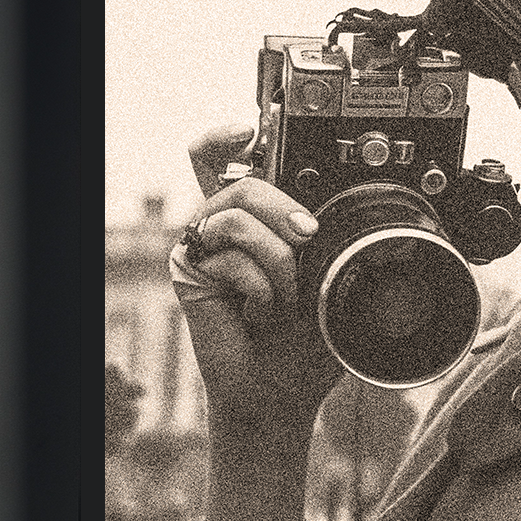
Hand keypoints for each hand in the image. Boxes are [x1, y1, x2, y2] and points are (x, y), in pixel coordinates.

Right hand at [174, 126, 343, 434]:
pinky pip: (228, 254)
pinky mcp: (188, 272)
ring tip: (286, 294)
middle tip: (308, 239)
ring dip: (278, 257)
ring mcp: (207, 248)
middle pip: (244, 180)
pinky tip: (261, 309)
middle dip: (286, 208)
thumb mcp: (331, 280)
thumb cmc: (307, 340)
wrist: (283, 390)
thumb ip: (328, 242)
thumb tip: (329, 217)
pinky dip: (258, 283)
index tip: (246, 129)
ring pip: (238, 212)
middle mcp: (228, 227)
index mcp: (261, 220)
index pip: (229, 161)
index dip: (228, 137)